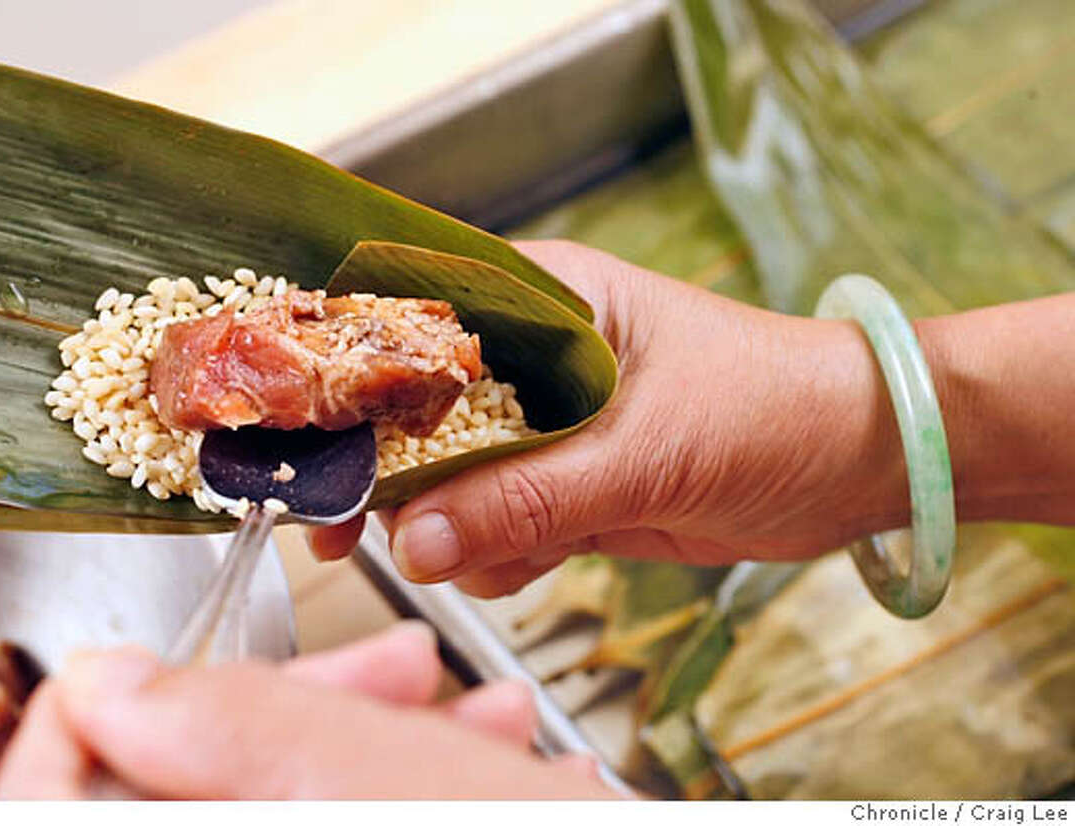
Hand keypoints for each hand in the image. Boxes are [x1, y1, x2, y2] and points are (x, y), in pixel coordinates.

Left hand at [0, 622, 612, 798]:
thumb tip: (108, 682)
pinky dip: (412, 768)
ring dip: (377, 731)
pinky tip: (491, 748)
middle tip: (387, 662)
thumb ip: (248, 734)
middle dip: (300, 706)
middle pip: (189, 780)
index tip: (164, 661)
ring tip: (477, 701)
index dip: (99, 716)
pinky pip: (342, 805)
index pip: (57, 798)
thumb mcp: (412, 789)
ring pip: (284, 789)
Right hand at [309, 240, 907, 595]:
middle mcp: (529, 360)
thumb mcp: (646, 448)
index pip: (414, 320)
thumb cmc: (772, 405)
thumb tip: (416, 543)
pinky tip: (548, 559)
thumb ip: (529, 497)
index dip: (348, 376)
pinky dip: (501, 557)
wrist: (856, 464)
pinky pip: (493, 529)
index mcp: (542, 300)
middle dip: (384, 474)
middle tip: (344, 529)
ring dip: (453, 530)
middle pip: (412, 412)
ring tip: (506, 550)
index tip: (304, 438)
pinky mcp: (564, 489)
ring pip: (445, 483)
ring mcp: (544, 429)